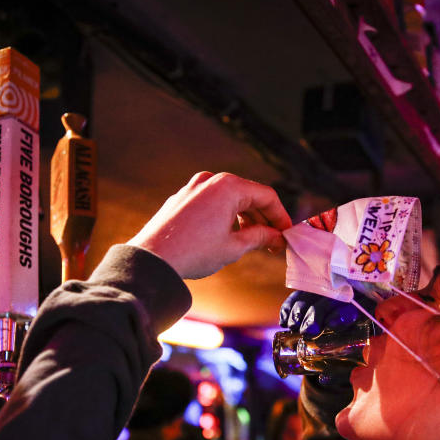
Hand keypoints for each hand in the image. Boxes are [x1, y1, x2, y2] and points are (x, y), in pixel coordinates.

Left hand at [128, 172, 291, 278]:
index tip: (286, 234)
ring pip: (230, 199)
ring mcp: (193, 188)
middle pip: (248, 196)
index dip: (280, 217)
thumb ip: (260, 237)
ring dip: (245, 219)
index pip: (266, 197)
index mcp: (228, 186)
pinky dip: (225, 217)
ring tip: (253, 242)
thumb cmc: (193, 252)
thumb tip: (276, 236)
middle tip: (273, 242)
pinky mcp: (181, 199)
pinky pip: (212, 204)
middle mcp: (210, 180)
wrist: (152, 259)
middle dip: (263, 220)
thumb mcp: (234, 246)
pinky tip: (229, 237)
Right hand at [278, 290, 374, 386]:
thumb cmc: (349, 355)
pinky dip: (289, 306)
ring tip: (293, 327)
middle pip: (330, 299)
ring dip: (300, 310)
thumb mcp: (351, 363)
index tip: (331, 325)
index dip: (343, 314)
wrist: (341, 341)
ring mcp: (328, 293)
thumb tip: (324, 379)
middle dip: (316, 314)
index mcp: (364, 313)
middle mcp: (348, 298)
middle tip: (308, 331)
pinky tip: (285, 320)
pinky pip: (298, 295)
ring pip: (313, 294)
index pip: (355, 308)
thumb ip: (341, 371)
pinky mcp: (311, 293)